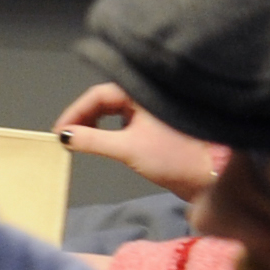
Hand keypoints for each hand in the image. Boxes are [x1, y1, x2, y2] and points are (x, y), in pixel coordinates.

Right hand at [54, 82, 225, 203]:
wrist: (209, 177)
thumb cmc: (174, 158)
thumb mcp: (127, 148)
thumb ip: (92, 140)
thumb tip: (65, 136)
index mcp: (143, 92)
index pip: (98, 94)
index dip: (75, 112)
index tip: (59, 132)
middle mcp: (148, 96)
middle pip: (105, 100)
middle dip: (84, 118)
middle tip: (67, 137)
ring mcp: (153, 110)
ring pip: (115, 111)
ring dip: (96, 124)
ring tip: (82, 140)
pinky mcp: (157, 126)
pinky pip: (125, 121)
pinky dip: (110, 130)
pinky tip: (103, 143)